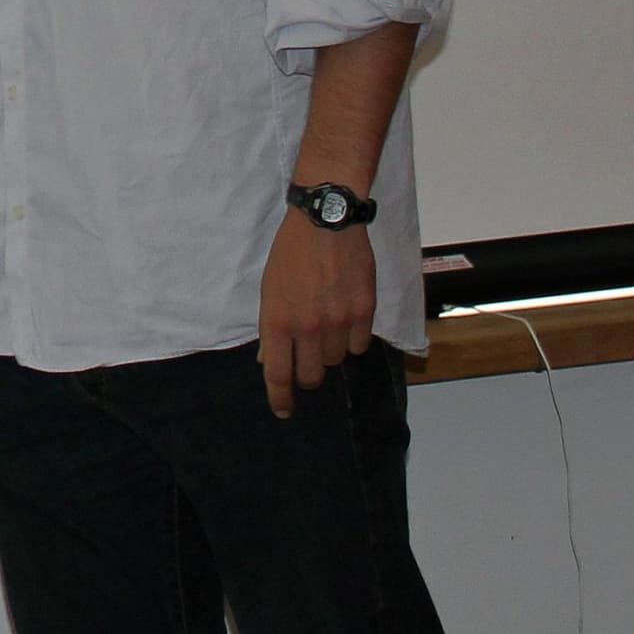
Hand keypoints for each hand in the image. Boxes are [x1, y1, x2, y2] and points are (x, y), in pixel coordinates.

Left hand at [258, 209, 376, 417]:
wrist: (326, 222)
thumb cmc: (291, 253)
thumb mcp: (269, 288)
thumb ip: (273, 327)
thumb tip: (271, 361)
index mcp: (278, 320)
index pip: (277, 374)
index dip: (280, 398)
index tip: (283, 411)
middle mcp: (307, 326)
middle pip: (310, 375)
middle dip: (307, 374)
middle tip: (306, 358)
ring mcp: (338, 321)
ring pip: (335, 360)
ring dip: (329, 351)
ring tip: (326, 323)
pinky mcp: (364, 312)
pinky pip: (359, 346)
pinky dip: (352, 339)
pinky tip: (346, 318)